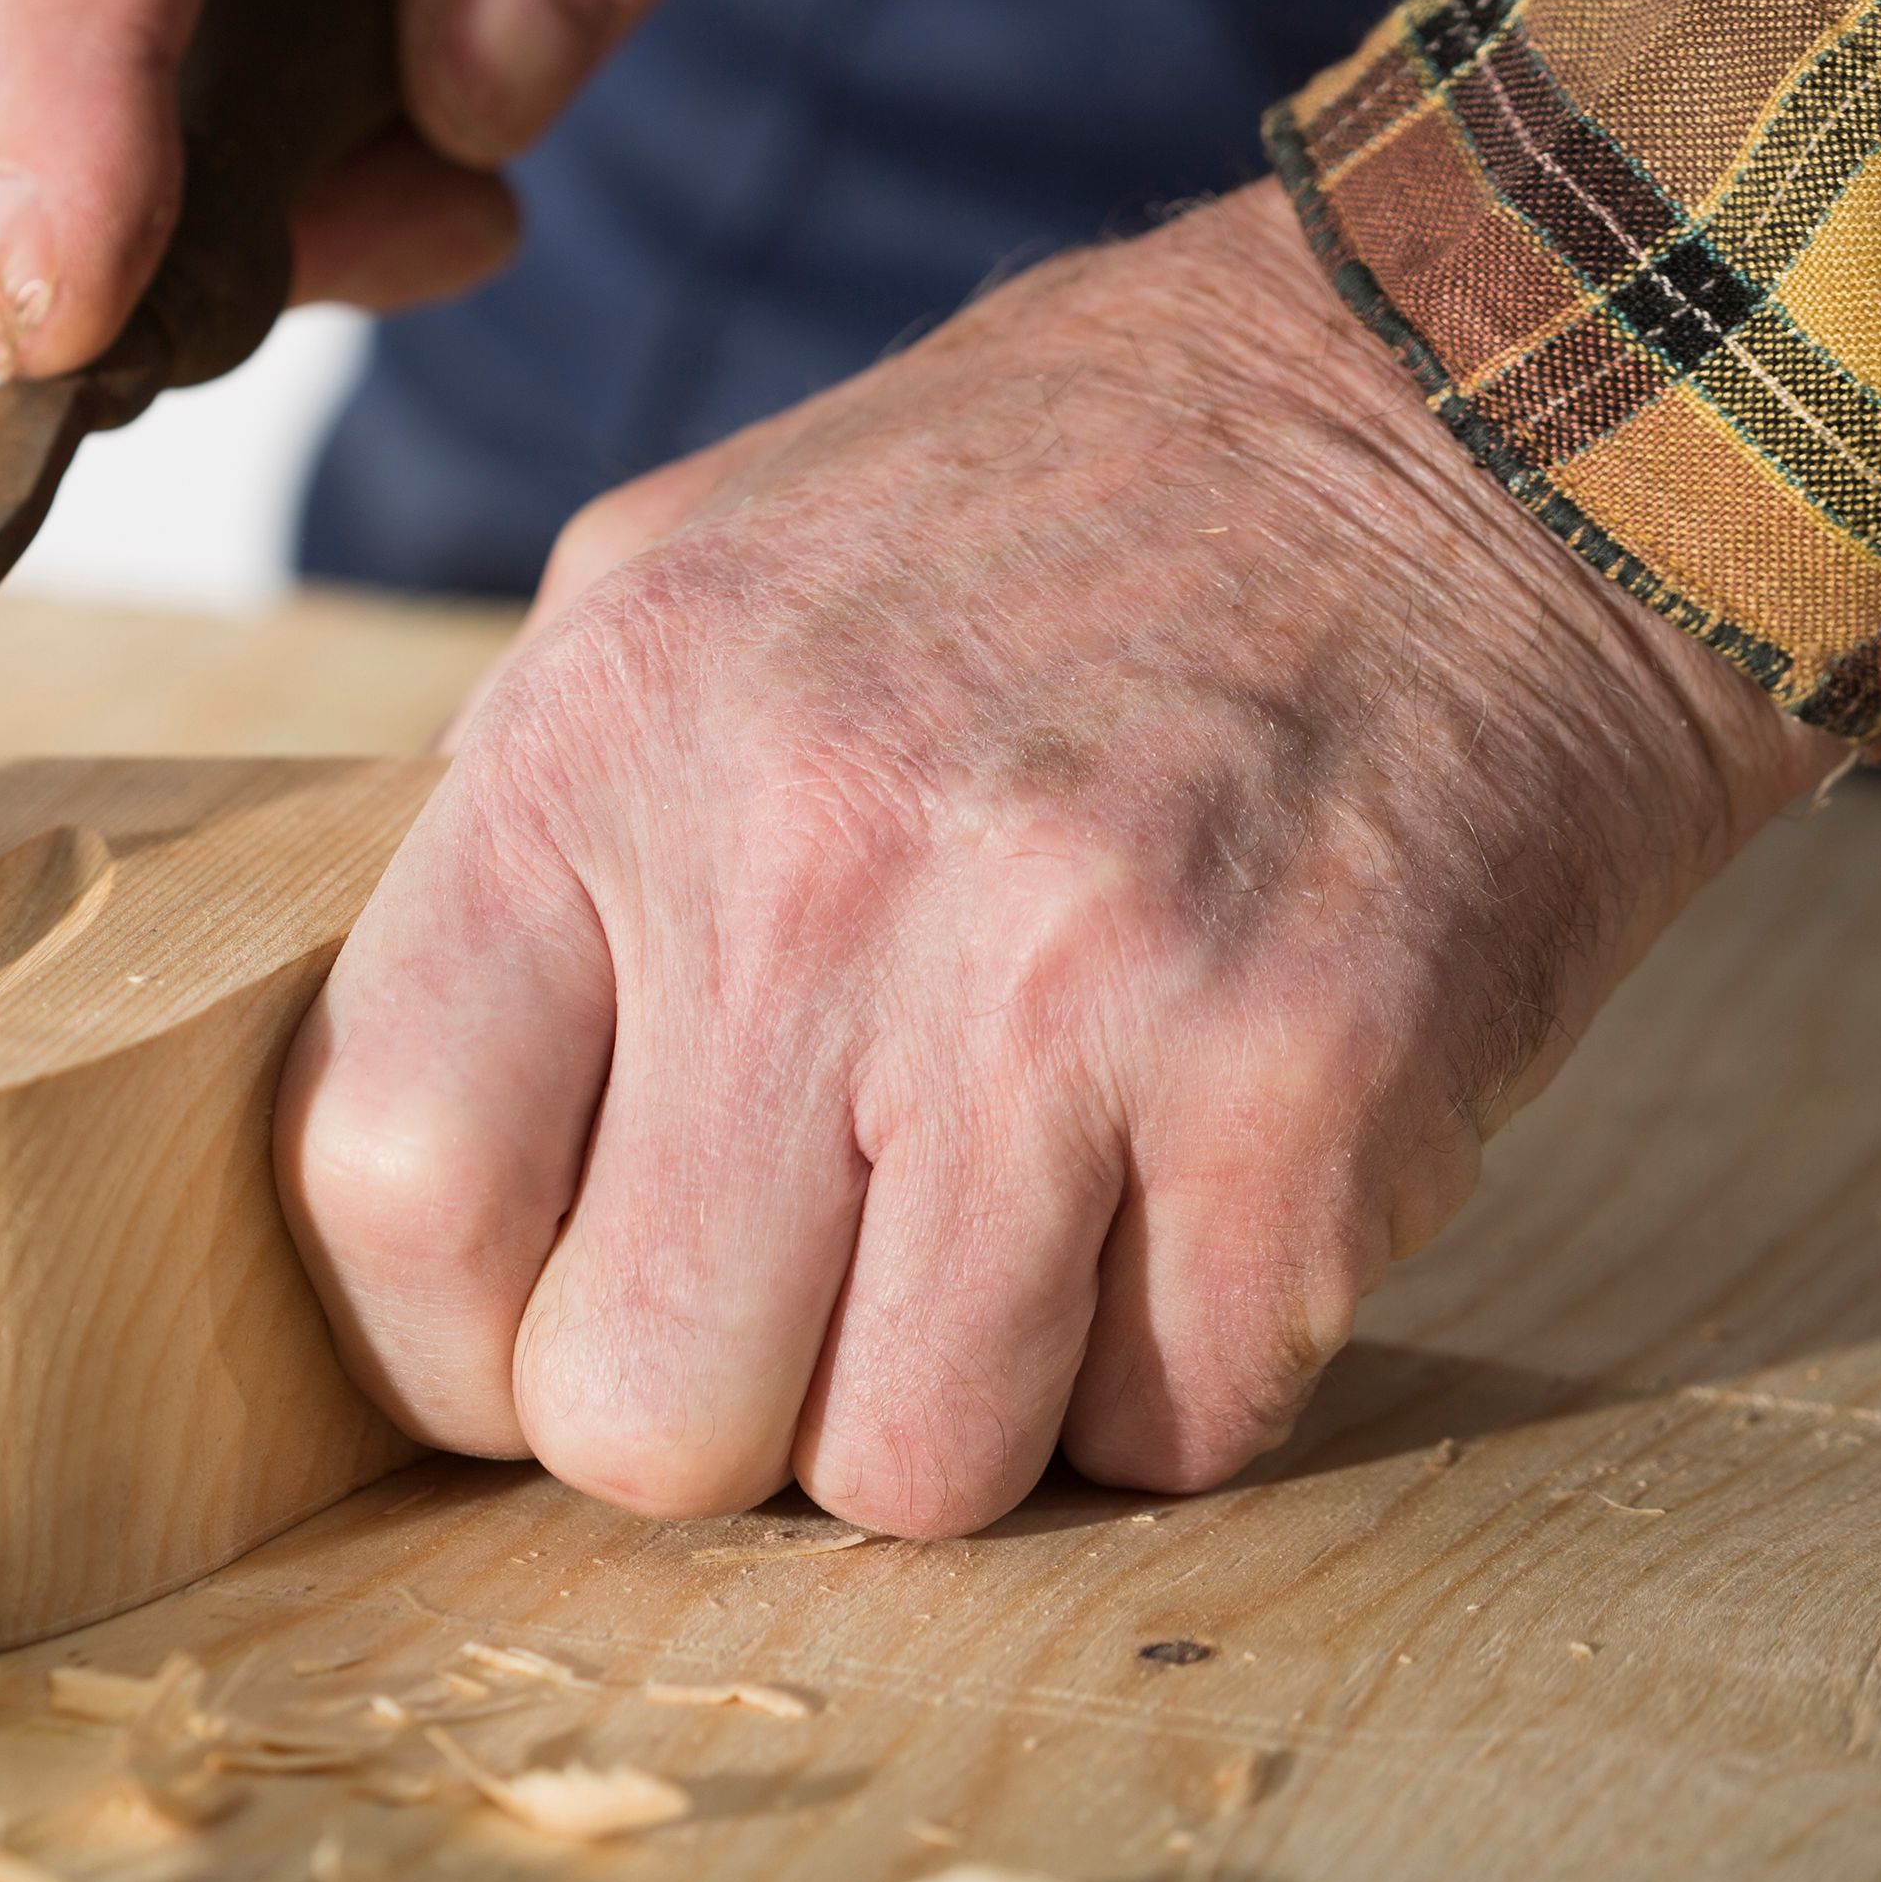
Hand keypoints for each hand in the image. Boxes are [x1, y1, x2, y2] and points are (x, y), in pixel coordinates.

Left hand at [277, 180, 1848, 1531]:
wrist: (1494, 403)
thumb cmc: (1072, 513)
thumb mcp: (698, 575)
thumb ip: (544, 847)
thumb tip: (436, 1153)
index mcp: (608, 726)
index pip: (386, 1181)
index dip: (446, 1338)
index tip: (539, 1327)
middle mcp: (805, 863)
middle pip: (636, 1407)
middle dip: (717, 1414)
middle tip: (807, 1293)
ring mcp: (1061, 989)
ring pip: (904, 1478)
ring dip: (959, 1404)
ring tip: (1018, 1215)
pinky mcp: (1305, 1094)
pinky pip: (1162, 1437)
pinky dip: (1170, 1372)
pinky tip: (1189, 1191)